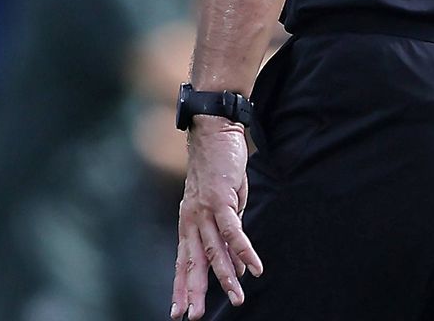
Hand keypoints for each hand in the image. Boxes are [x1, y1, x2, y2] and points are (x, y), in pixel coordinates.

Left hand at [171, 118, 261, 318]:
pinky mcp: (221, 200)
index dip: (181, 287)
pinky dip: (244, 250)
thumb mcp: (222, 207)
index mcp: (188, 223)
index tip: (178, 311)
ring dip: (226, 276)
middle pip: (193, 262)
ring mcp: (204, 210)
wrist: (213, 132)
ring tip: (238, 298)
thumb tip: (238, 266)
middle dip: (194, 292)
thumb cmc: (218, 169)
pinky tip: (255, 267)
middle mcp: (192, 220)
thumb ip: (225, 235)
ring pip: (214, 251)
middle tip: (194, 317)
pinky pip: (233, 231)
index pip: (183, 261)